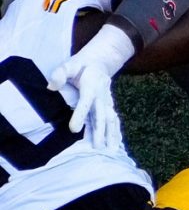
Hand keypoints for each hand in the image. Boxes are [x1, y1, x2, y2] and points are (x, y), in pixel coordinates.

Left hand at [47, 24, 133, 149]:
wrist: (101, 60)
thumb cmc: (81, 65)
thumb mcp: (69, 64)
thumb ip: (60, 73)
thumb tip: (51, 86)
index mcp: (91, 85)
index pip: (86, 102)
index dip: (80, 115)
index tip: (74, 129)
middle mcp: (102, 95)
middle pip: (102, 114)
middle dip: (100, 131)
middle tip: (97, 146)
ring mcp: (107, 101)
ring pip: (111, 119)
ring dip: (111, 134)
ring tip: (111, 149)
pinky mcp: (108, 105)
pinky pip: (114, 120)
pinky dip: (116, 132)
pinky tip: (116, 144)